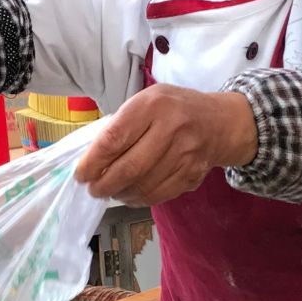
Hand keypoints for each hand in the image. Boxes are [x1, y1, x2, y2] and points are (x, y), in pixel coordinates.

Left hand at [74, 84, 257, 204]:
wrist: (220, 123)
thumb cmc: (174, 109)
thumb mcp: (147, 100)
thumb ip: (122, 124)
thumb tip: (92, 158)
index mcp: (154, 105)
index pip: (115, 139)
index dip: (93, 162)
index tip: (81, 174)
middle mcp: (172, 129)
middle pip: (129, 168)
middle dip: (104, 184)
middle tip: (93, 189)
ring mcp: (186, 155)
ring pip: (143, 186)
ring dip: (120, 194)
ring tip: (110, 192)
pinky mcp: (192, 175)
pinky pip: (158, 195)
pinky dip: (138, 199)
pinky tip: (130, 194)